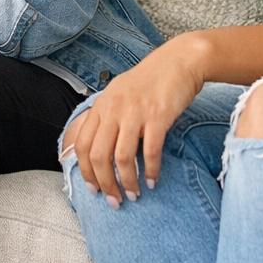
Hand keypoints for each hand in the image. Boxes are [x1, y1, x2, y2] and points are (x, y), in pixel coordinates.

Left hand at [63, 32, 208, 206]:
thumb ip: (107, 117)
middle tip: (115, 200)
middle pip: (99, 156)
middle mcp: (114, 109)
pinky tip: (153, 181)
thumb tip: (99, 148)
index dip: (86, 172)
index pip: (83, 145)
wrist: (179, 61)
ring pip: (123, 158)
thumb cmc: (150, 81)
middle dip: (105, 184)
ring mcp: (135, 112)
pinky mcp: (158, 116)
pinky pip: (150, 151)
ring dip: (128, 182)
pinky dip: (151, 171)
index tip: (94, 190)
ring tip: (135, 195)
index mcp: (102, 105)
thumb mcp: (119, 94)